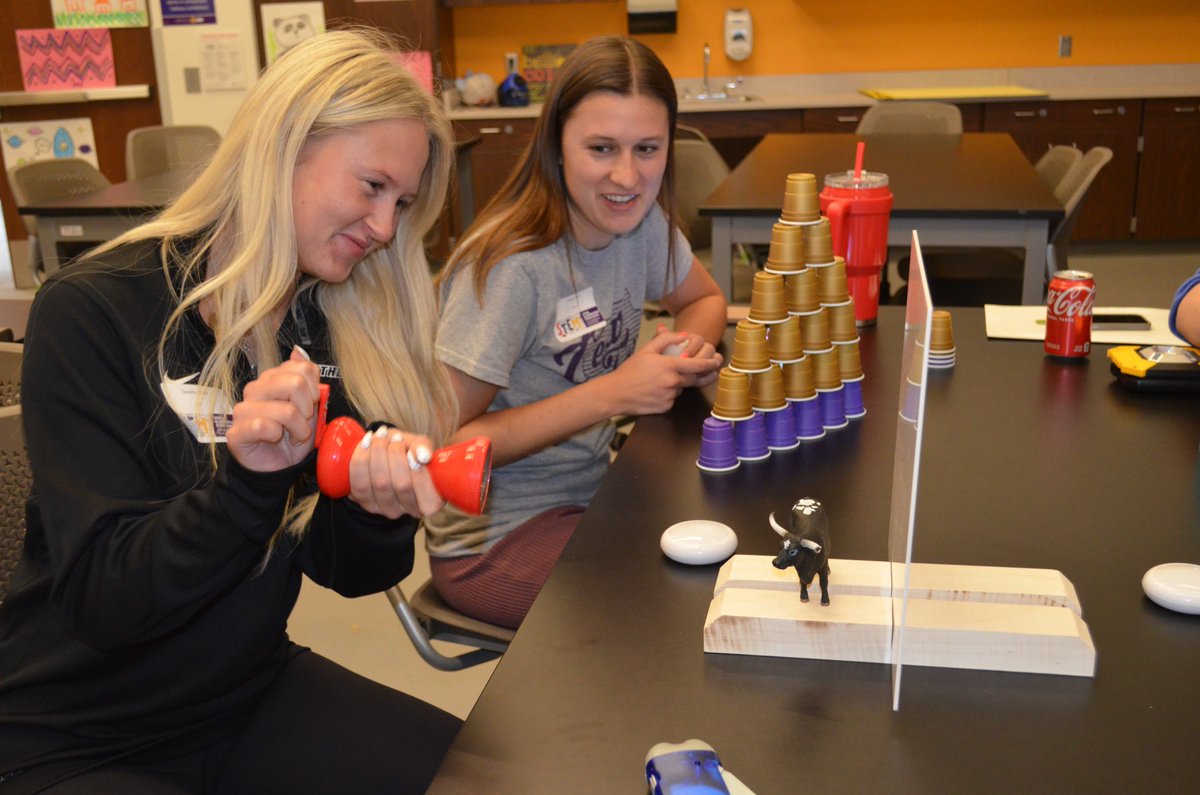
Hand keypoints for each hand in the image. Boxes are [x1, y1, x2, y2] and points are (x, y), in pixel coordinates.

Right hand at [226, 348, 320, 471]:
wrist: (277, 465)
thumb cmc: (292, 436)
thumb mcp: (309, 407)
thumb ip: (306, 379)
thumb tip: (298, 350)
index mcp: (273, 379)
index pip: (301, 367)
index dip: (315, 388)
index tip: (312, 405)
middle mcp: (255, 389)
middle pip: (295, 384)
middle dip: (308, 409)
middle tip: (303, 422)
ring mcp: (243, 409)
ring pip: (286, 410)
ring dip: (299, 429)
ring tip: (294, 437)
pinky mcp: (236, 431)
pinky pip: (265, 426)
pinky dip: (277, 436)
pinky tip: (275, 440)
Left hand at [346, 426, 445, 518]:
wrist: (384, 453)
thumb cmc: (407, 450)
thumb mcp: (419, 446)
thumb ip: (424, 448)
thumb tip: (423, 456)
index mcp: (431, 502)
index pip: (428, 498)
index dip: (419, 474)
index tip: (411, 451)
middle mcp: (410, 510)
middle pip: (401, 485)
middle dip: (396, 456)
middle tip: (395, 438)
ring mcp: (387, 509)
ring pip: (380, 483)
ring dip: (378, 454)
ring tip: (380, 437)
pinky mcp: (366, 503)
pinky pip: (360, 483)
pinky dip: (360, 459)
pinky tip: (365, 444)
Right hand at [606, 331, 722, 415]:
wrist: (616, 393)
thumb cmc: (630, 371)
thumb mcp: (646, 350)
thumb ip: (665, 339)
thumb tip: (683, 335)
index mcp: (669, 366)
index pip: (697, 365)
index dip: (710, 363)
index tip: (717, 361)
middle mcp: (672, 382)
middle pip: (694, 378)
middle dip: (702, 373)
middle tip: (706, 368)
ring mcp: (670, 396)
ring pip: (682, 388)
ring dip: (679, 383)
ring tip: (661, 379)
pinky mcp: (666, 407)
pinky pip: (674, 399)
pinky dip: (669, 394)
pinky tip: (656, 390)